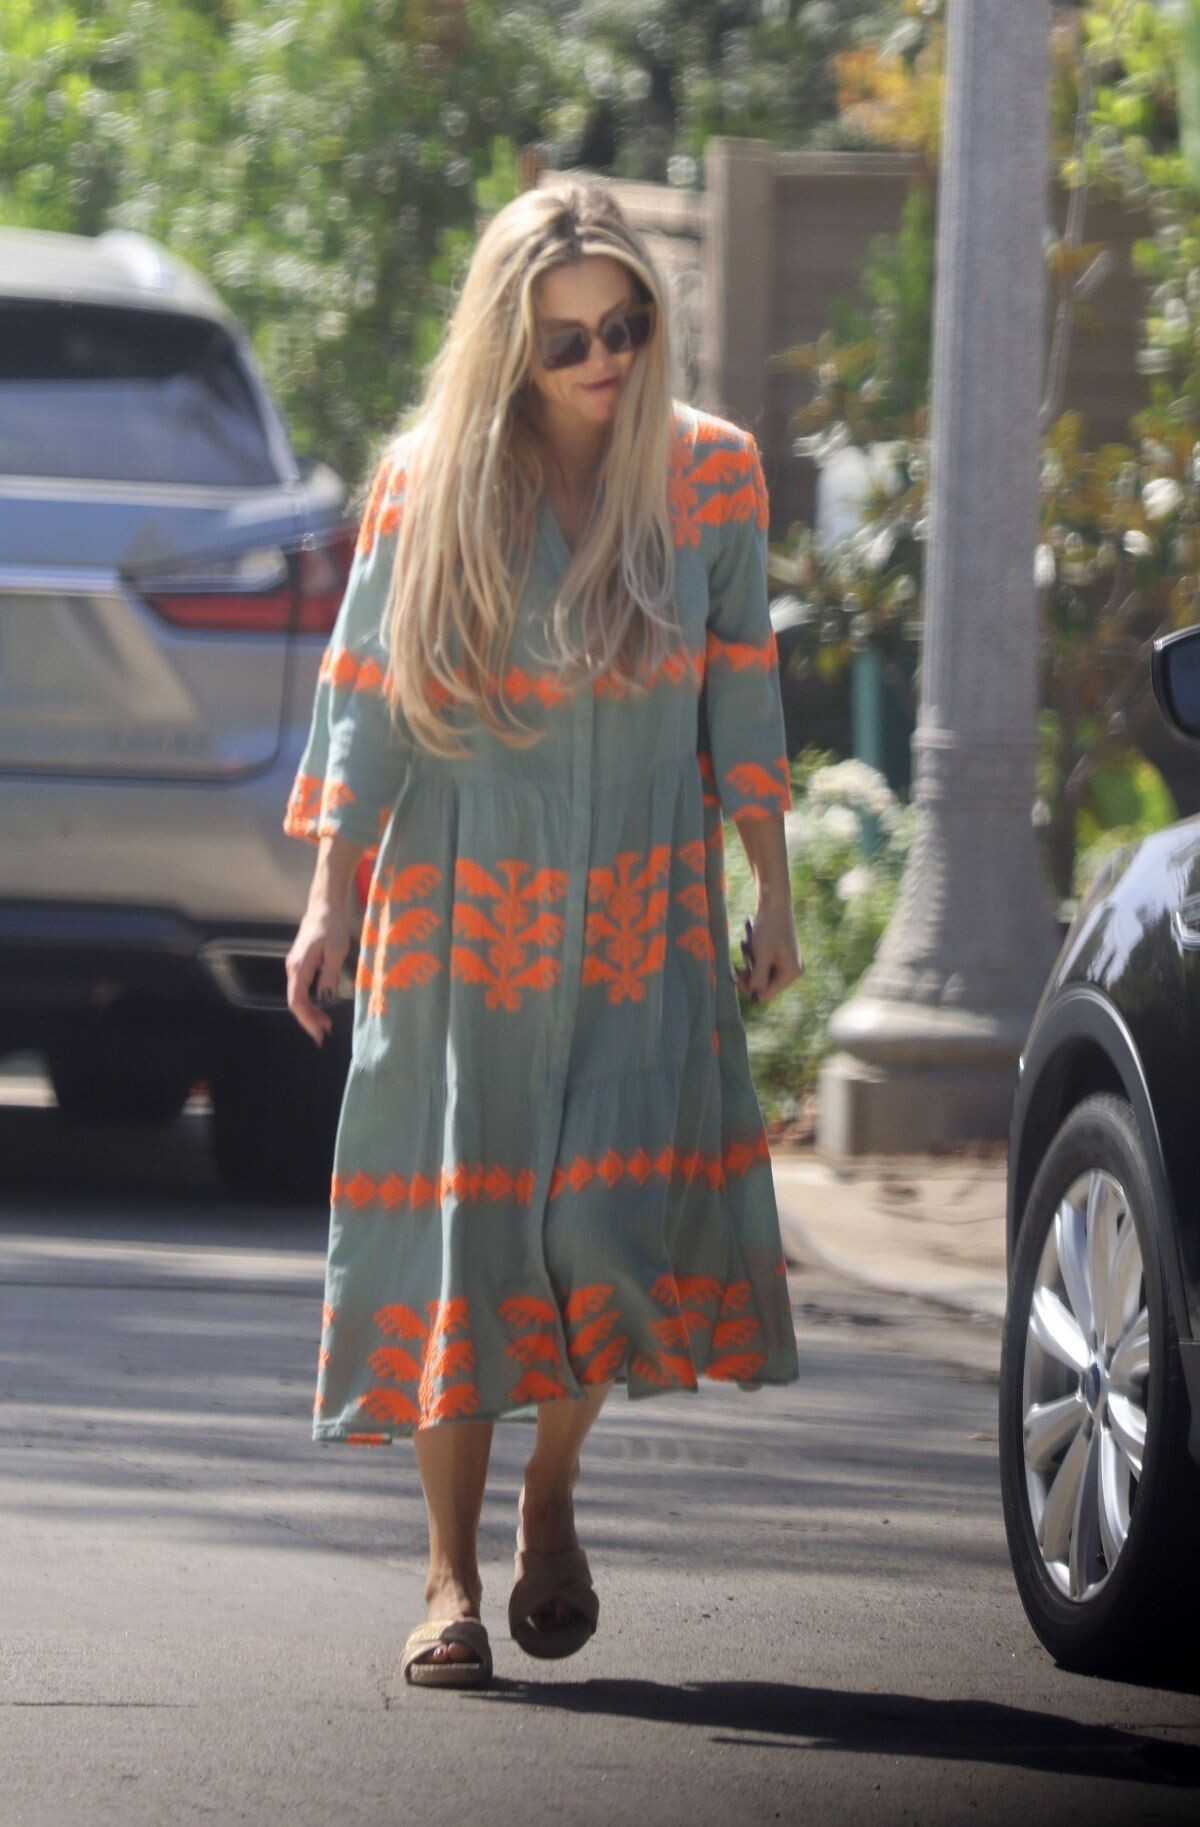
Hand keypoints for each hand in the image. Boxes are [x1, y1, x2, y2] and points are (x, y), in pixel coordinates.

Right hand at [286, 899, 351, 1045]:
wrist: (324, 908)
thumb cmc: (331, 927)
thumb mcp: (335, 951)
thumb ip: (329, 975)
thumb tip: (325, 999)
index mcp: (299, 967)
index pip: (297, 1000)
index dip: (307, 1019)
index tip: (319, 1032)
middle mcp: (292, 968)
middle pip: (295, 1001)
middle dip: (309, 1019)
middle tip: (326, 1032)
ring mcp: (295, 966)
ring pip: (298, 996)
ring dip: (311, 1012)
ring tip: (326, 1023)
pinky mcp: (301, 964)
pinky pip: (302, 988)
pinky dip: (311, 1001)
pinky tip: (322, 1006)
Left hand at [735, 896, 803, 1005]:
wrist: (773, 902)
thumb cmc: (769, 928)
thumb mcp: (761, 956)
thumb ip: (758, 979)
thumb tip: (755, 998)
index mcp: (791, 973)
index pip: (766, 994)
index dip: (749, 989)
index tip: (735, 976)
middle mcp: (792, 970)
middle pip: (764, 985)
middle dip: (749, 974)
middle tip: (738, 963)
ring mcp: (786, 962)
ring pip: (760, 973)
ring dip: (750, 963)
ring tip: (747, 946)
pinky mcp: (779, 953)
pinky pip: (762, 963)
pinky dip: (753, 956)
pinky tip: (750, 943)